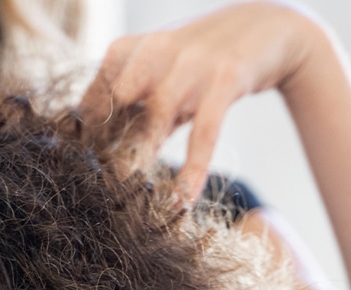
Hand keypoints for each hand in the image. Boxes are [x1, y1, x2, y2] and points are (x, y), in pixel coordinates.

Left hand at [78, 2, 328, 202]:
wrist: (269, 29)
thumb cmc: (203, 64)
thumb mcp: (164, 82)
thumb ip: (137, 116)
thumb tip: (109, 162)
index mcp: (132, 48)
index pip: (96, 94)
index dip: (87, 131)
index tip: (81, 165)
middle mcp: (157, 50)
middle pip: (119, 102)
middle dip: (107, 142)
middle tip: (100, 184)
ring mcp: (192, 62)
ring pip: (157, 114)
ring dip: (143, 157)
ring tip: (131, 198)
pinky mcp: (226, 78)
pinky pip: (204, 131)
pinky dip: (192, 169)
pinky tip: (183, 199)